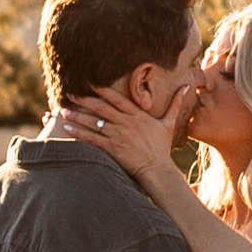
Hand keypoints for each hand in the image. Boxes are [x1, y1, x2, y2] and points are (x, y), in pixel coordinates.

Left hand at [50, 83, 186, 191]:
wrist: (157, 169)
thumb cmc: (162, 147)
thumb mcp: (169, 123)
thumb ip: (175, 103)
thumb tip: (188, 86)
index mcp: (138, 115)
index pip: (118, 99)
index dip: (103, 90)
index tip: (90, 83)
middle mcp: (126, 123)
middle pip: (101, 108)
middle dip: (84, 100)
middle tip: (69, 93)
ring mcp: (118, 136)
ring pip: (94, 122)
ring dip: (77, 116)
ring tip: (64, 111)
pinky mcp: (112, 148)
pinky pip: (92, 139)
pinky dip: (79, 133)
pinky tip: (68, 129)